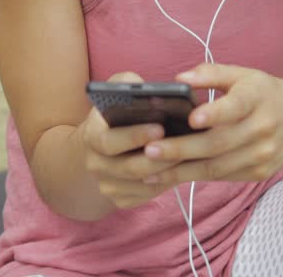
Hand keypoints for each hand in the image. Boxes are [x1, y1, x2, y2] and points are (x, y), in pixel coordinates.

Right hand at [79, 72, 182, 210]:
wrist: (102, 145)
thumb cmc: (116, 111)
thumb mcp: (116, 90)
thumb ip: (128, 83)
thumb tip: (147, 89)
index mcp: (92, 136)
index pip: (109, 141)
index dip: (134, 136)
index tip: (160, 127)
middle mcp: (95, 164)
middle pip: (129, 168)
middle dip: (159, 157)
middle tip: (184, 146)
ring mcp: (106, 184)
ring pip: (142, 184)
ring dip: (167, 172)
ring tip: (191, 157)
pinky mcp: (120, 199)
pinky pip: (146, 196)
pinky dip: (165, 184)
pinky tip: (182, 170)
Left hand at [141, 64, 282, 185]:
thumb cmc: (266, 93)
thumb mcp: (244, 74)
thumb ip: (212, 73)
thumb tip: (179, 77)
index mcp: (257, 98)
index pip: (236, 106)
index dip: (214, 114)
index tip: (191, 118)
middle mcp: (261, 129)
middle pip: (217, 144)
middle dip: (181, 149)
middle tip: (149, 150)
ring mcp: (262, 155)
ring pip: (217, 168)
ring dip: (181, 172)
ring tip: (149, 170)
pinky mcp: (259, 173)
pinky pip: (223, 177)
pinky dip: (195, 178)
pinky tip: (171, 176)